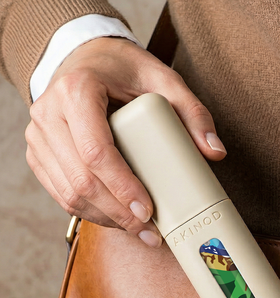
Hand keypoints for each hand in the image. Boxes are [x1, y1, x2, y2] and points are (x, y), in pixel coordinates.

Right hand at [25, 37, 226, 246]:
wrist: (85, 60)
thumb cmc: (123, 70)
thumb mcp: (163, 79)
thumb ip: (193, 112)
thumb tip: (215, 152)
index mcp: (76, 91)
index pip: (97, 151)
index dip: (122, 187)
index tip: (148, 210)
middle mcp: (49, 114)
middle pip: (81, 180)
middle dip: (118, 213)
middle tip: (149, 230)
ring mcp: (40, 136)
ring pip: (69, 193)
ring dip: (105, 219)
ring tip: (139, 230)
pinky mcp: (40, 154)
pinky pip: (61, 193)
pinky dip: (90, 212)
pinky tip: (117, 219)